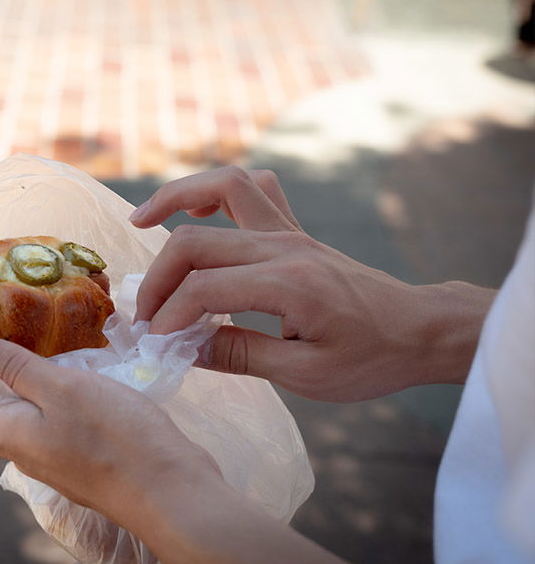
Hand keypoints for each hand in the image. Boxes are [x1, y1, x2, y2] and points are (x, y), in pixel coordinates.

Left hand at [0, 335, 221, 525]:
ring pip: (22, 415)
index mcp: (5, 435)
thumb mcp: (60, 389)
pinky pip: (54, 420)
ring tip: (32, 337)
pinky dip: (51, 391)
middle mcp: (24, 450)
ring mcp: (56, 456)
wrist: (173, 490)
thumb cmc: (113, 439)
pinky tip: (72, 366)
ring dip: (19, 379)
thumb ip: (14, 367)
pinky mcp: (86, 455)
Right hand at [131, 167, 494, 401]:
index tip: (154, 344)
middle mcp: (284, 247)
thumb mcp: (307, 376)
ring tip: (142, 221)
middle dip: (158, 277)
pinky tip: (197, 211)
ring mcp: (290, 231)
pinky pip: (253, 188)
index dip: (169, 317)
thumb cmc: (371, 358)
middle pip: (197, 240)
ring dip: (177, 197)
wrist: (420, 329)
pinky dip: (217, 190)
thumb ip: (240, 357)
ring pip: (224, 187)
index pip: (204, 290)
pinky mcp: (294, 230)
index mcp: (288, 285)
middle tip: (144, 314)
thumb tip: (184, 348)